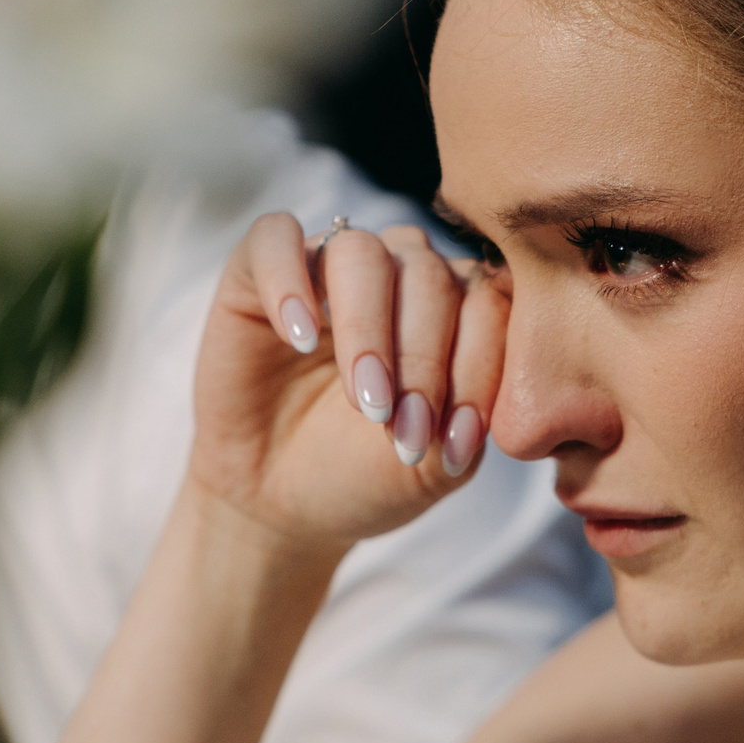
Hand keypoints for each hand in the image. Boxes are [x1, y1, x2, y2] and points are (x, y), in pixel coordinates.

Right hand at [188, 213, 505, 555]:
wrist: (282, 504)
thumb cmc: (365, 476)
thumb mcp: (432, 464)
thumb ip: (470, 422)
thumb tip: (485, 392)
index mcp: (454, 308)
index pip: (487, 303)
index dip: (478, 368)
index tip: (455, 441)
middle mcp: (398, 273)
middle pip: (429, 276)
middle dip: (422, 361)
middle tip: (403, 432)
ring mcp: (329, 265)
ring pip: (363, 254)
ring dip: (368, 330)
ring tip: (363, 400)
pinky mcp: (257, 270)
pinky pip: (276, 238)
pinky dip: (289, 280)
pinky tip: (299, 338)